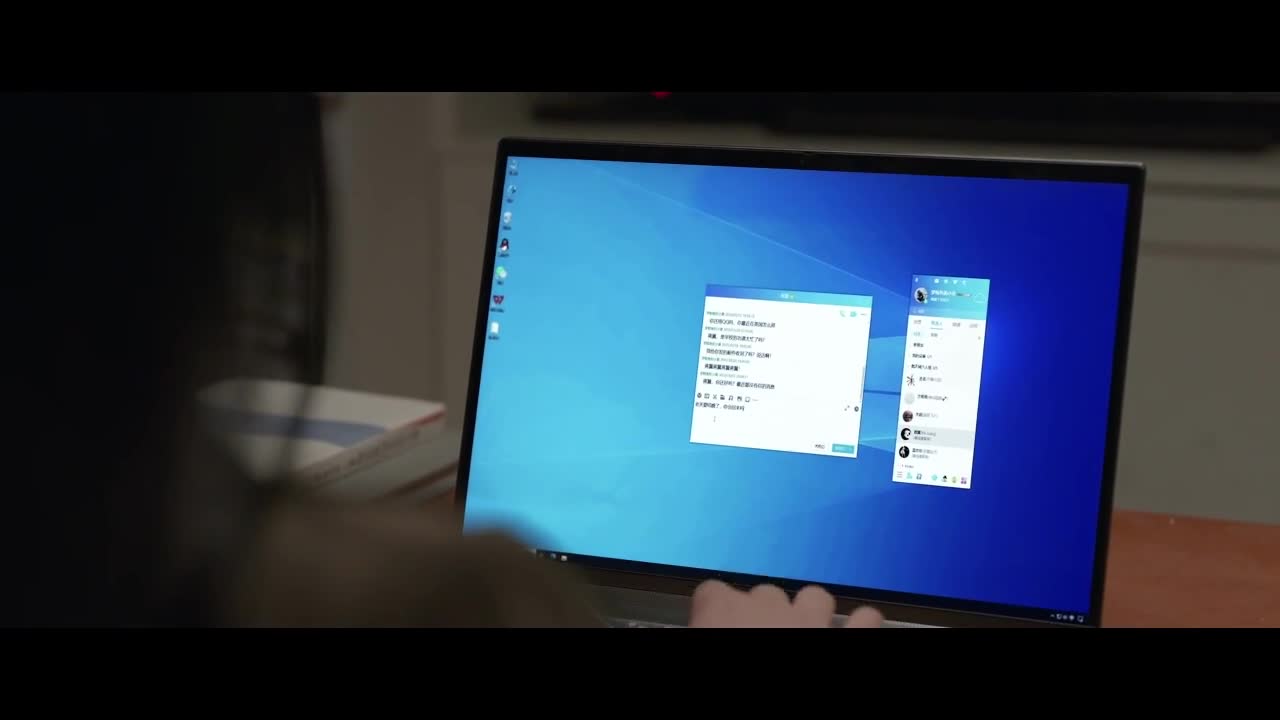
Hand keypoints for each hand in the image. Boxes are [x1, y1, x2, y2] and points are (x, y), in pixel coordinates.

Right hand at [688, 580, 883, 627]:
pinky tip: (860, 629)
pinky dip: (865, 623)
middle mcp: (767, 608)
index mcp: (721, 613)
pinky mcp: (850, 639)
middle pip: (763, 593)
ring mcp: (812, 621)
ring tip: (806, 631)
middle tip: (760, 638)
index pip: (711, 592)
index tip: (712, 625)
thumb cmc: (727, 702)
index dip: (712, 610)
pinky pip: (866, 619)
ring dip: (811, 612)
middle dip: (763, 614)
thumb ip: (694, 633)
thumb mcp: (695, 643)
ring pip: (814, 596)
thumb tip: (688, 630)